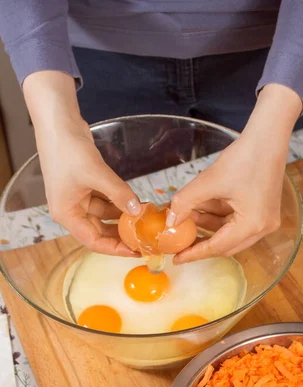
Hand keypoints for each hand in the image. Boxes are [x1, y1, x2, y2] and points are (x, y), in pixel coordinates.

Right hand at [23, 72, 141, 255]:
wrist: (58, 122)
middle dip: (121, 234)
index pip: (93, 241)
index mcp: (66, 214)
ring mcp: (78, 197)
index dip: (114, 248)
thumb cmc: (68, 150)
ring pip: (105, 214)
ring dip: (123, 216)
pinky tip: (137, 203)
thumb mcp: (96, 174)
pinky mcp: (86, 185)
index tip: (135, 251)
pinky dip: (120, 201)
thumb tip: (139, 211)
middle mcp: (71, 209)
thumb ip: (119, 194)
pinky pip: (106, 199)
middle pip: (99, 230)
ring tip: (145, 220)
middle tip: (145, 238)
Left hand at [169, 84, 301, 263]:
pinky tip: (201, 208)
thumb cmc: (244, 157)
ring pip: (230, 233)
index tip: (176, 258)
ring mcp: (265, 220)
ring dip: (208, 226)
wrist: (267, 137)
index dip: (194, 253)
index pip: (217, 247)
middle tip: (179, 242)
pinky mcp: (263, 211)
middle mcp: (262, 228)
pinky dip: (218, 217)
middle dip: (201, 241)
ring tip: (186, 216)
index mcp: (252, 225)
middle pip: (226, 245)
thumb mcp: (209, 181)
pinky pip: (237, 221)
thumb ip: (185, 202)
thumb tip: (169, 221)